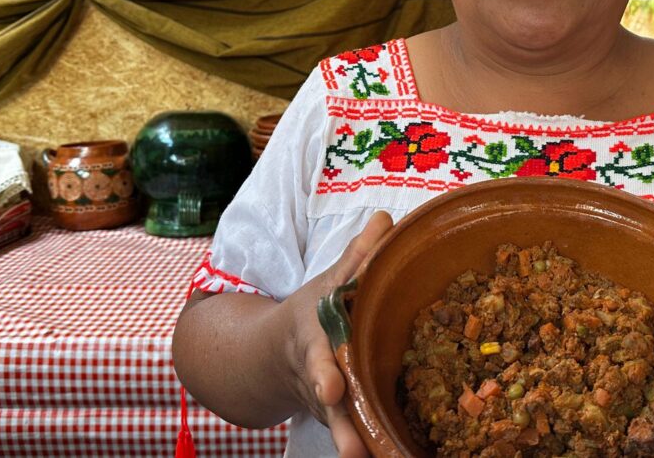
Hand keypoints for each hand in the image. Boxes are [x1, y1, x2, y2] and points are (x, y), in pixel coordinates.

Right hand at [280, 211, 393, 457]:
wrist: (267, 355)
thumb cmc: (311, 314)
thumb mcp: (329, 282)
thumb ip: (358, 256)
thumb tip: (387, 219)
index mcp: (313, 339)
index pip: (318, 356)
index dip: (325, 372)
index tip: (331, 389)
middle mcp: (316, 376)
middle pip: (327, 402)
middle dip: (339, 423)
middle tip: (351, 447)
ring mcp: (325, 404)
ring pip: (338, 427)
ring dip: (350, 444)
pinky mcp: (338, 421)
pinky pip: (352, 436)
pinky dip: (365, 448)